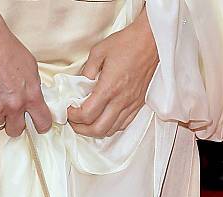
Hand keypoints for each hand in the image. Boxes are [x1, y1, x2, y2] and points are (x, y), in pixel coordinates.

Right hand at [0, 0, 50, 136]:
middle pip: (16, 130)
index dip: (40, 125)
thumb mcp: (31, 67)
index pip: (43, 123)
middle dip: (13, 123)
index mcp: (32, 95)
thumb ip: (33, 87)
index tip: (37, 125)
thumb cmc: (6, 49)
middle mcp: (15, 105)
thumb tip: (34, 98)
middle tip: (9, 112)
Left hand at [68, 8, 158, 137]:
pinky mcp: (138, 104)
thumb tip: (79, 86)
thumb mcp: (98, 52)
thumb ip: (86, 71)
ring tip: (87, 121)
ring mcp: (131, 104)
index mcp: (109, 87)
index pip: (87, 114)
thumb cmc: (127, 43)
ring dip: (95, 130)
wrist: (152, 39)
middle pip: (97, 129)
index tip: (69, 109)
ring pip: (110, 130)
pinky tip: (103, 118)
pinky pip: (123, 124)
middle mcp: (121, 99)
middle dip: (81, 128)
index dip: (73, 116)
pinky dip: (110, 126)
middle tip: (74, 121)